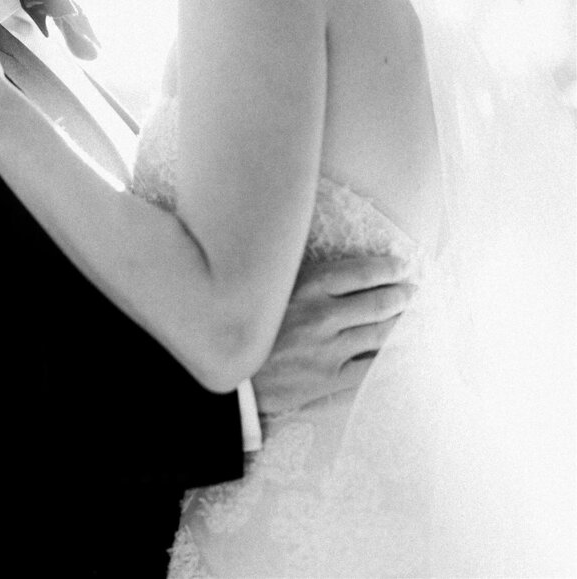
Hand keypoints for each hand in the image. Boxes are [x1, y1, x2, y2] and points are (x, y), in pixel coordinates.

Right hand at [252, 254, 415, 414]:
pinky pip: (371, 366)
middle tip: (413, 292)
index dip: (388, 269)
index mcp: (309, 286)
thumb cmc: (250, 322)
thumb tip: (343, 266)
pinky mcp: (329, 378)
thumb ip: (306, 274)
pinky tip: (397, 349)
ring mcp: (329, 349)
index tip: (401, 266)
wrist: (231, 372)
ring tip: (411, 317)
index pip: (362, 272)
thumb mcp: (274, 286)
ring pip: (380, 333)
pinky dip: (388, 355)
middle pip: (378, 302)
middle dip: (402, 295)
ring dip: (401, 324)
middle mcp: (324, 315)